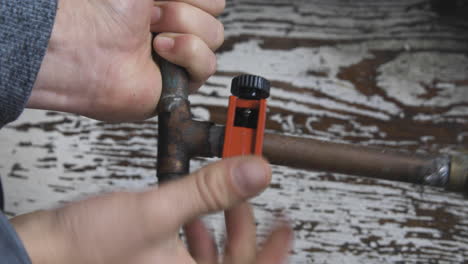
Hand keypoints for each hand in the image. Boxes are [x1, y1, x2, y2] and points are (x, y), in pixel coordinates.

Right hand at [11, 156, 292, 263]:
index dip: (274, 250)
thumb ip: (208, 191)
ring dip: (220, 227)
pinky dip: (197, 232)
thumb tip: (254, 171)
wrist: (43, 255)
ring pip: (213, 256)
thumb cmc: (86, 250)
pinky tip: (191, 215)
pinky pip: (191, 254)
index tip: (286, 223)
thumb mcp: (156, 213)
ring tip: (217, 200)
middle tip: (242, 196)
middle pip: (234, 261)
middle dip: (243, 226)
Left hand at [27, 0, 224, 120]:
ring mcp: (181, 54)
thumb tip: (209, 0)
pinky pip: (208, 64)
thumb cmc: (105, 11)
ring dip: (184, 30)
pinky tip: (160, 53)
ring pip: (215, 36)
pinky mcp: (182, 80)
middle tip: (149, 16)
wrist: (86, 47)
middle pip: (215, 13)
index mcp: (169, 2)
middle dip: (183, 10)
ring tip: (152, 37)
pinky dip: (187, 54)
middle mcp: (176, 26)